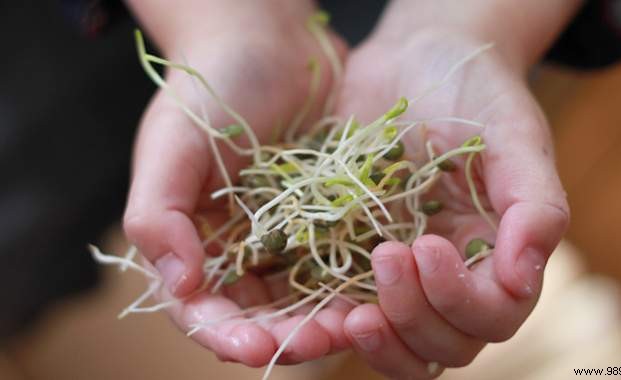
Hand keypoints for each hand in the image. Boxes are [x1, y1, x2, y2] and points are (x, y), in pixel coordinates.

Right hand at [123, 0, 353, 365]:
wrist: (270, 43)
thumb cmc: (210, 87)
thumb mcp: (171, 142)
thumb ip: (157, 214)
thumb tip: (180, 284)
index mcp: (190, 241)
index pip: (201, 309)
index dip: (224, 336)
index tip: (254, 348)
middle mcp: (238, 249)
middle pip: (258, 315)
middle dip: (285, 336)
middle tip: (321, 341)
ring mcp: (284, 238)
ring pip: (303, 299)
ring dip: (326, 320)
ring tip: (355, 326)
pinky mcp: (326, 221)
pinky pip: (339, 263)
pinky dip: (354, 284)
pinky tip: (377, 292)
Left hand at [336, 19, 569, 379]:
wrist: (410, 61)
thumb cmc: (471, 90)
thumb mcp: (512, 133)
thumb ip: (533, 202)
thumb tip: (525, 277)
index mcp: (499, 252)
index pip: (494, 315)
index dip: (461, 299)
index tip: (427, 244)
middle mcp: (455, 274)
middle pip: (447, 343)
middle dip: (416, 317)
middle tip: (387, 255)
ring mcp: (405, 273)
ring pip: (403, 345)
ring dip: (381, 341)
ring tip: (352, 312)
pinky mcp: (357, 260)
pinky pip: (349, 313)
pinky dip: (335, 327)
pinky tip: (317, 309)